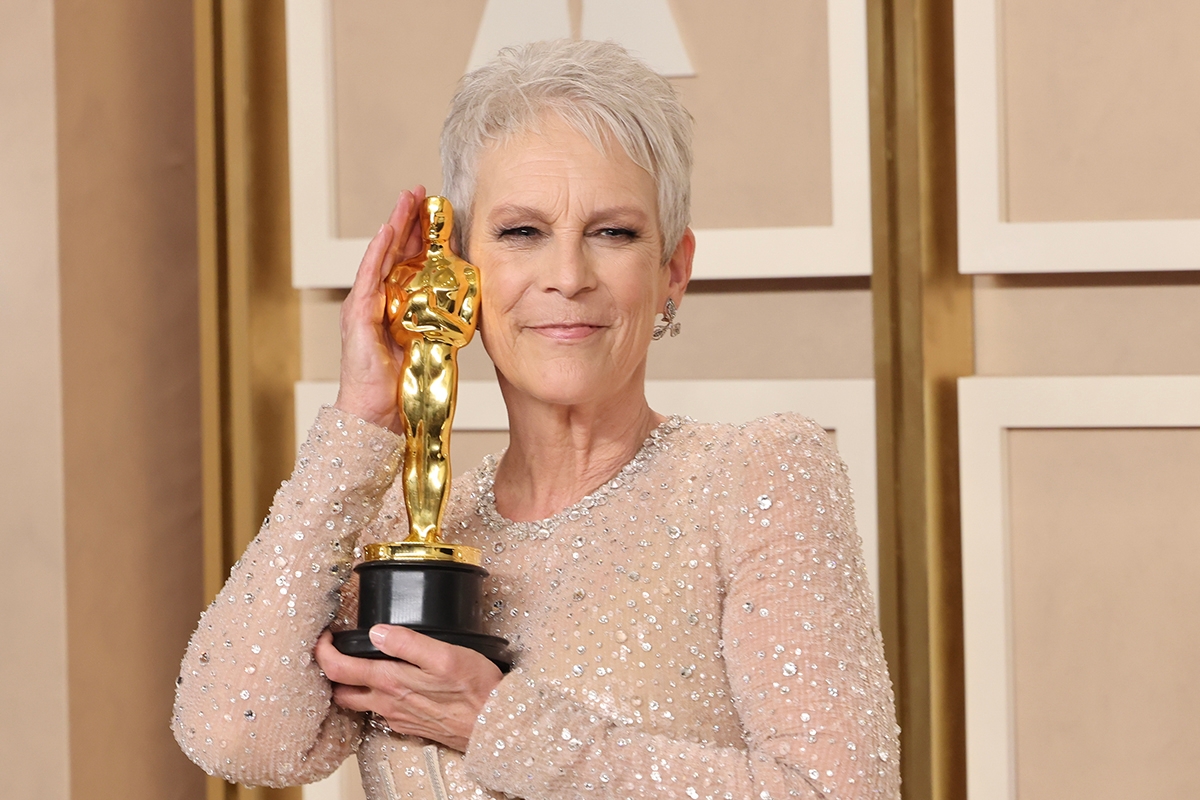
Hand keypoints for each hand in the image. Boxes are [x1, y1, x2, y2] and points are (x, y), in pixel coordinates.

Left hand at [315, 625, 502, 751]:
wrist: (494, 726)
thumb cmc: (476, 690)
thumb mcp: (446, 655)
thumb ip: (408, 643)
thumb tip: (377, 632)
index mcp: (390, 682)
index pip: (338, 670)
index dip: (323, 651)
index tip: (325, 635)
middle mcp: (387, 704)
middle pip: (340, 691)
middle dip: (331, 671)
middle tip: (335, 650)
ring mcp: (397, 717)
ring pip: (359, 703)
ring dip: (350, 685)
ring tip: (357, 663)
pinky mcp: (410, 724)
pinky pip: (380, 711)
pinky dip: (374, 696)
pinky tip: (388, 683)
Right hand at [333, 187, 426, 431]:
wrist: (376, 414)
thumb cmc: (400, 386)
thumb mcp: (430, 345)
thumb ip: (441, 323)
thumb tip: (466, 308)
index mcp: (395, 306)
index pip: (407, 262)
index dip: (419, 236)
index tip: (434, 212)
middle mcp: (377, 300)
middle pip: (393, 251)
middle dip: (407, 220)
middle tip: (419, 192)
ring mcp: (365, 305)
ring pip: (381, 256)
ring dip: (394, 226)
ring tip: (406, 200)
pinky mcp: (359, 315)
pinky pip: (369, 277)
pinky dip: (378, 252)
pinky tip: (388, 231)